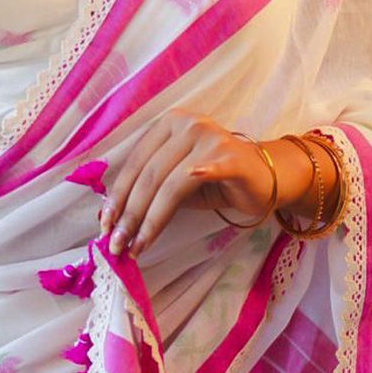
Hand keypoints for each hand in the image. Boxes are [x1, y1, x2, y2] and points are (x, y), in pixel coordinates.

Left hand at [99, 111, 277, 257]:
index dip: (117, 195)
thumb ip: (150, 189)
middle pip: (148, 174)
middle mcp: (187, 125)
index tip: (104, 226)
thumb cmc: (217, 179)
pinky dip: (184, 193)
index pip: (135, 163)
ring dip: (148, 220)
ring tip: (135, 247)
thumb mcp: (176, 181)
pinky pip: (201, 176)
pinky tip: (165, 214)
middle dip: (129, 213)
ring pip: (167, 183)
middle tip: (116, 245)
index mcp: (168, 125)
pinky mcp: (230, 156)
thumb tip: (112, 218)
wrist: (267, 177)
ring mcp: (209, 137)